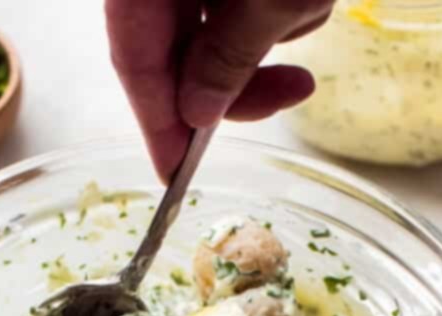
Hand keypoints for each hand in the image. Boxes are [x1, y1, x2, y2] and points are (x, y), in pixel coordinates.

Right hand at [105, 0, 333, 178]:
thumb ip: (230, 54)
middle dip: (233, 77)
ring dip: (260, 35)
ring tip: (307, 9)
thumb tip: (198, 112)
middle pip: (169, 43)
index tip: (175, 173)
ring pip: (208, 19)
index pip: (134, 56)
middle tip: (287, 94)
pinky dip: (267, 6)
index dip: (156, 121)